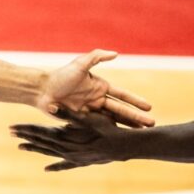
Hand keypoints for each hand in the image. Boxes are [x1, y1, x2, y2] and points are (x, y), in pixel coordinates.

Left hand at [10, 110, 131, 170]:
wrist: (122, 147)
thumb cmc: (105, 129)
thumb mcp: (86, 118)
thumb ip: (66, 113)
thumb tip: (49, 106)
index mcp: (62, 136)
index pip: (38, 131)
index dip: (24, 128)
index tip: (11, 127)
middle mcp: (63, 148)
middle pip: (39, 141)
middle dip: (25, 136)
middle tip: (11, 133)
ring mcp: (71, 156)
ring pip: (48, 152)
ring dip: (35, 148)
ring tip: (21, 147)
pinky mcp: (80, 162)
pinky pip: (63, 165)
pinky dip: (55, 166)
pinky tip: (47, 169)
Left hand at [37, 50, 153, 127]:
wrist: (41, 90)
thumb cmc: (60, 76)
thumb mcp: (79, 65)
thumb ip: (96, 57)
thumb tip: (115, 53)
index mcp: (100, 87)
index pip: (122, 95)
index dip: (135, 101)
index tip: (149, 107)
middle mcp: (97, 99)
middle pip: (120, 110)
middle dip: (136, 117)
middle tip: (151, 125)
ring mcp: (90, 111)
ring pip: (112, 121)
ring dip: (125, 127)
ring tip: (139, 135)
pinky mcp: (81, 120)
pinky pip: (97, 127)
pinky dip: (108, 133)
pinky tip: (119, 140)